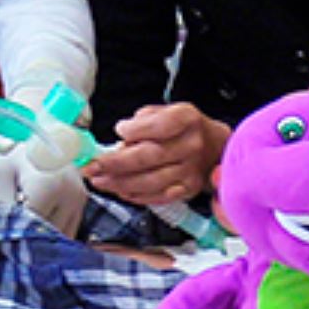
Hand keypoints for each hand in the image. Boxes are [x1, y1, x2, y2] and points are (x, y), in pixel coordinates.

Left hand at [0, 144, 87, 236]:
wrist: (40, 122)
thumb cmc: (15, 143)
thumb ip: (2, 208)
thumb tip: (1, 236)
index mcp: (48, 187)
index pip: (29, 230)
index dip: (12, 237)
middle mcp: (70, 195)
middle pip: (47, 236)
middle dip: (28, 239)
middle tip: (9, 233)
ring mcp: (80, 199)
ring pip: (60, 237)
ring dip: (42, 237)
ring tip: (23, 225)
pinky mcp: (82, 200)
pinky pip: (69, 228)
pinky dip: (53, 230)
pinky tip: (36, 222)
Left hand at [83, 103, 230, 208]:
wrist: (217, 148)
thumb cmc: (186, 129)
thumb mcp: (167, 111)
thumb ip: (144, 121)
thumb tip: (122, 139)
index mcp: (186, 119)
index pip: (159, 126)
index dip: (135, 130)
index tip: (118, 131)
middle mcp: (191, 145)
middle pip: (149, 157)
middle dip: (114, 164)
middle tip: (92, 167)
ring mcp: (190, 171)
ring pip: (150, 181)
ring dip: (119, 183)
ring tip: (99, 180)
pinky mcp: (187, 190)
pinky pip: (157, 197)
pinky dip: (135, 195)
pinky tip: (119, 190)